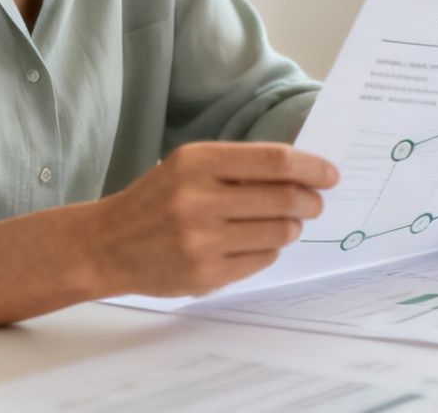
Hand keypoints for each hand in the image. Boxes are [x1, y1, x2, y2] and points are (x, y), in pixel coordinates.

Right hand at [88, 142, 337, 296]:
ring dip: (291, 227)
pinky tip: (254, 242)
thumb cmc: (157, 199)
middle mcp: (199, 200)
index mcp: (197, 163)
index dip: (311, 168)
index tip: (330, 174)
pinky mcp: (204, 275)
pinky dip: (268, 250)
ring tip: (283, 223)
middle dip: (309, 201)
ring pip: (278, 233)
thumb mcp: (188, 166)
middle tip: (313, 203)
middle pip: (284, 198)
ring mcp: (201, 242)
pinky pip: (261, 260)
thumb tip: (303, 173)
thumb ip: (239, 167)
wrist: (107, 245)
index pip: (274, 161)